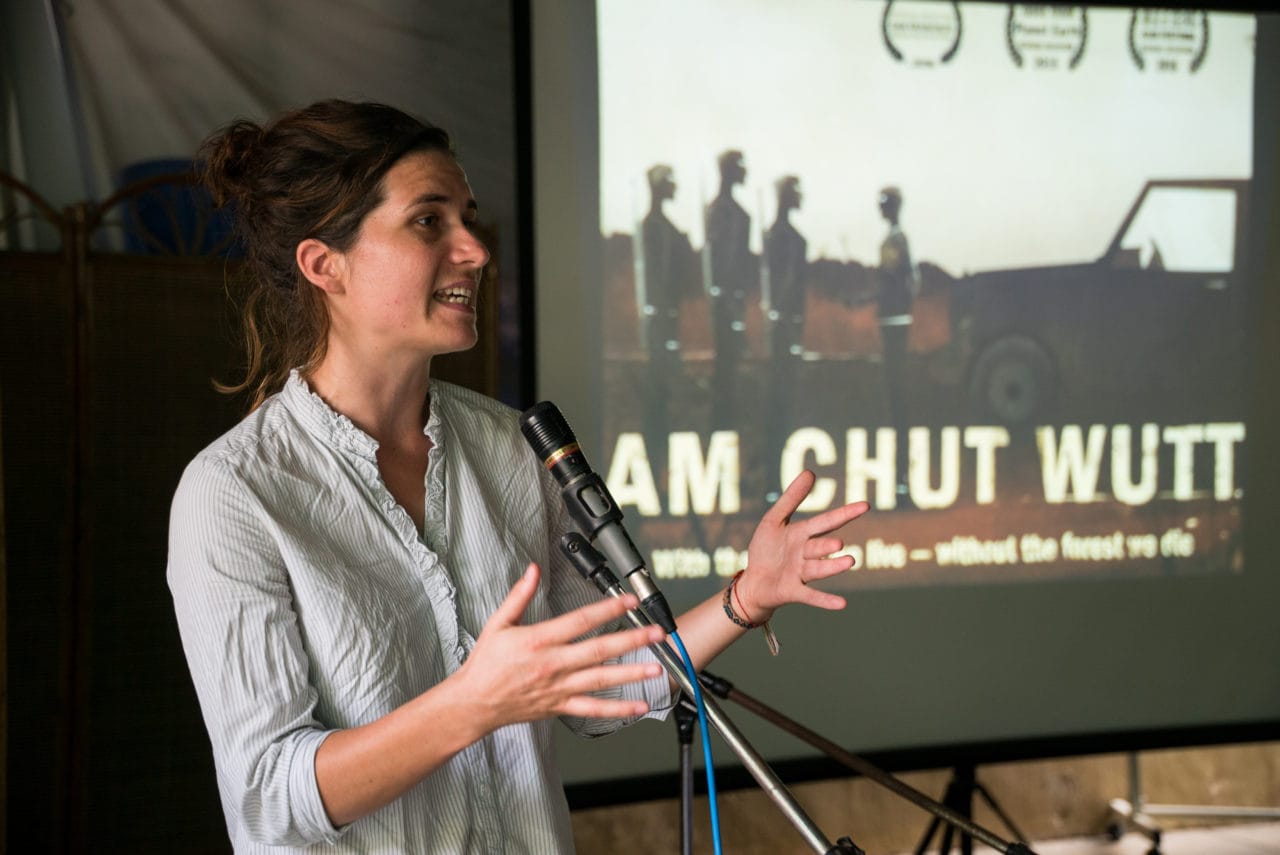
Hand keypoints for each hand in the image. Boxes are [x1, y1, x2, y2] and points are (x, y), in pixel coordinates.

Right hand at [453, 564, 665, 732]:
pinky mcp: (560, 706)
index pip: (580, 621)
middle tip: (657, 632)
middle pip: (599, 650)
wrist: (474, 703)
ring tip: (656, 667)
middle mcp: (553, 664)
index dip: (607, 609)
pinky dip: (617, 710)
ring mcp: (559, 687)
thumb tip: (532, 570)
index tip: (629, 600)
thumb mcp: (498, 623)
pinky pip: (593, 709)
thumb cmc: (486, 665)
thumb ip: (519, 596)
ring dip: (631, 674)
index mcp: (539, 641)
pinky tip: (638, 706)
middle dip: (632, 640)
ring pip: (601, 680)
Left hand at [735, 470, 868, 621]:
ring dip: (832, 567)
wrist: (752, 581)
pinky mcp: (793, 591)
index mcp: (802, 534)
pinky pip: (811, 596)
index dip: (845, 514)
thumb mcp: (774, 519)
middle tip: (838, 544)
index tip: (865, 506)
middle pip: (819, 547)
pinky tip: (843, 604)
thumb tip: (810, 472)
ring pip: (818, 569)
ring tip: (849, 561)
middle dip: (828, 545)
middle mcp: (805, 554)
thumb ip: (791, 498)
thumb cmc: (766, 549)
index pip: (826, 522)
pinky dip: (826, 601)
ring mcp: (801, 574)